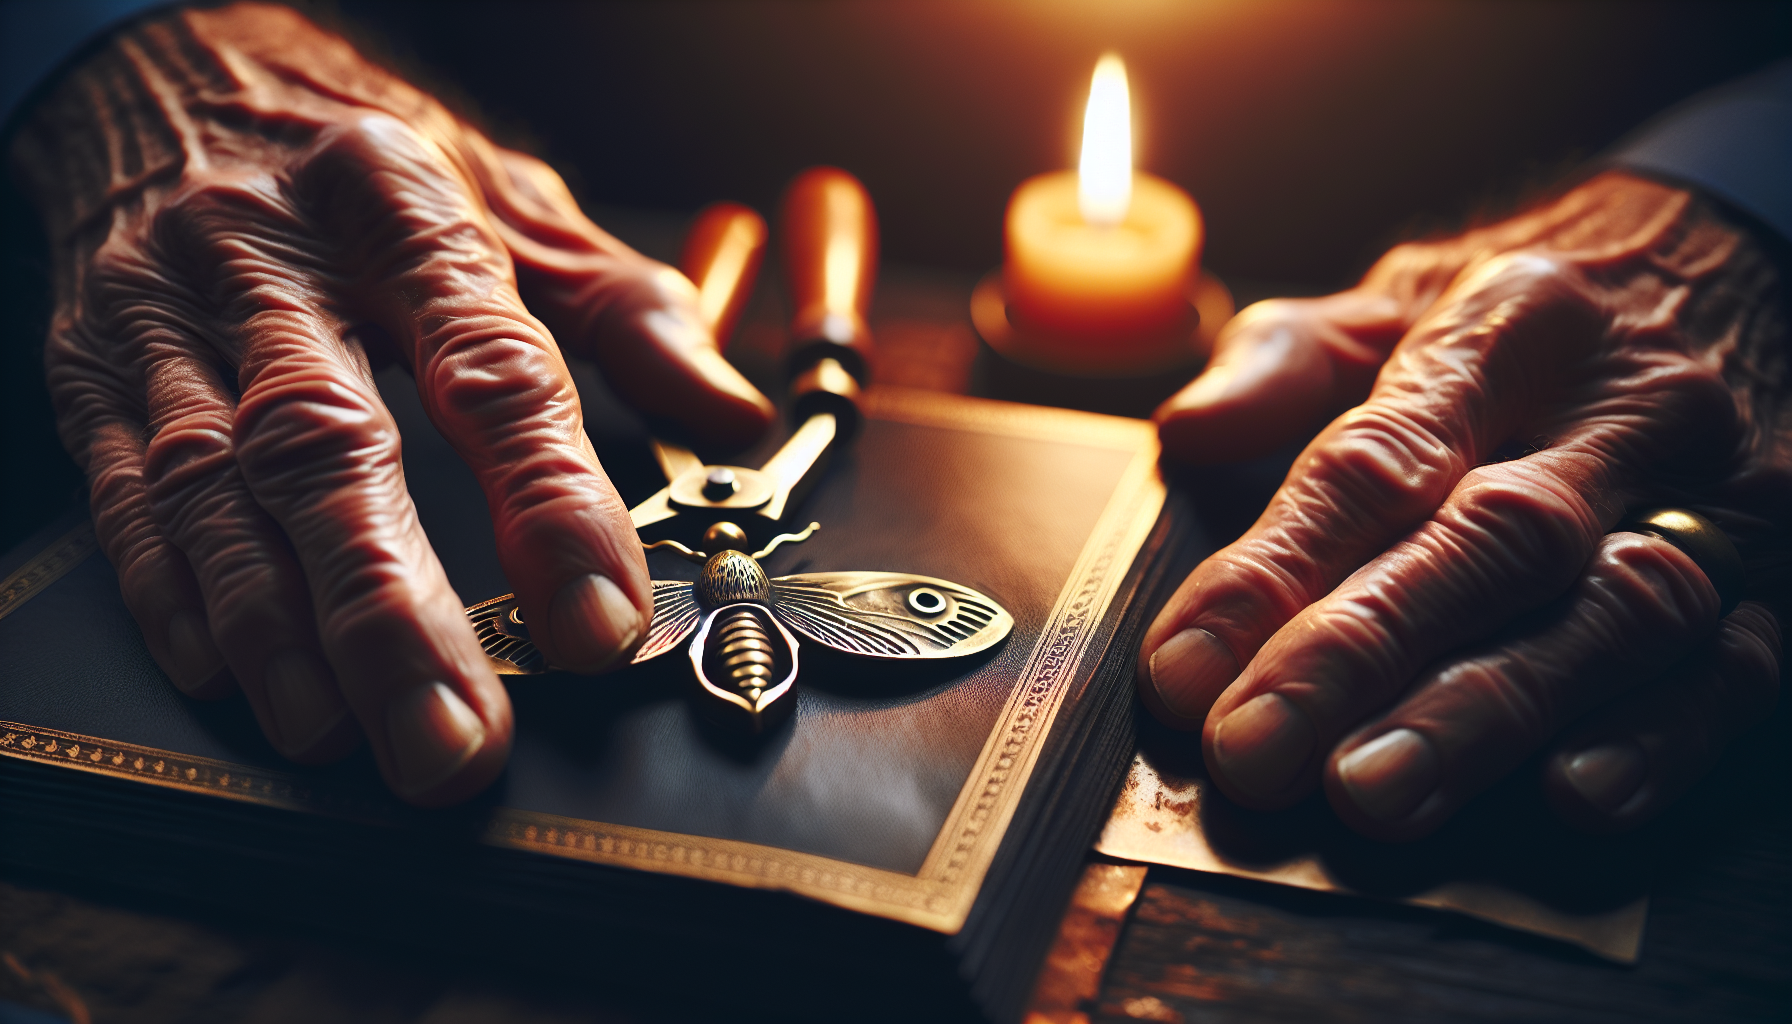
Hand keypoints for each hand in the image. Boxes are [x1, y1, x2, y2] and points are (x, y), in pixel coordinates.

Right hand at [9, 3, 774, 804]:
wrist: (173, 67)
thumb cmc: (369, 154)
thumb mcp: (511, 197)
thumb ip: (624, 308)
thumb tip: (730, 416)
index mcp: (406, 206)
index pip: (490, 367)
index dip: (548, 503)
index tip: (600, 621)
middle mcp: (276, 259)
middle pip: (332, 447)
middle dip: (393, 610)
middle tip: (455, 740)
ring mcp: (168, 315)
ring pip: (215, 486)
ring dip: (280, 627)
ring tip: (344, 733)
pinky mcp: (94, 368)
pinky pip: (124, 492)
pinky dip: (175, 592)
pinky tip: (230, 674)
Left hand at [1141, 172, 1787, 839]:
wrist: (1736, 267)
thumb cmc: (1530, 315)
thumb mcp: (1402, 297)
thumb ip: (1286, 360)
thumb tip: (1186, 430)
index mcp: (1508, 324)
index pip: (1379, 455)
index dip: (1274, 566)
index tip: (1184, 668)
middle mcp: (1623, 406)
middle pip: (1487, 541)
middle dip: (1360, 654)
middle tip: (1255, 752)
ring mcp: (1717, 493)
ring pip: (1610, 612)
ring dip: (1486, 713)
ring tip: (1374, 792)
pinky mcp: (1785, 573)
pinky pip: (1738, 665)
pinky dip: (1661, 736)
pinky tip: (1574, 794)